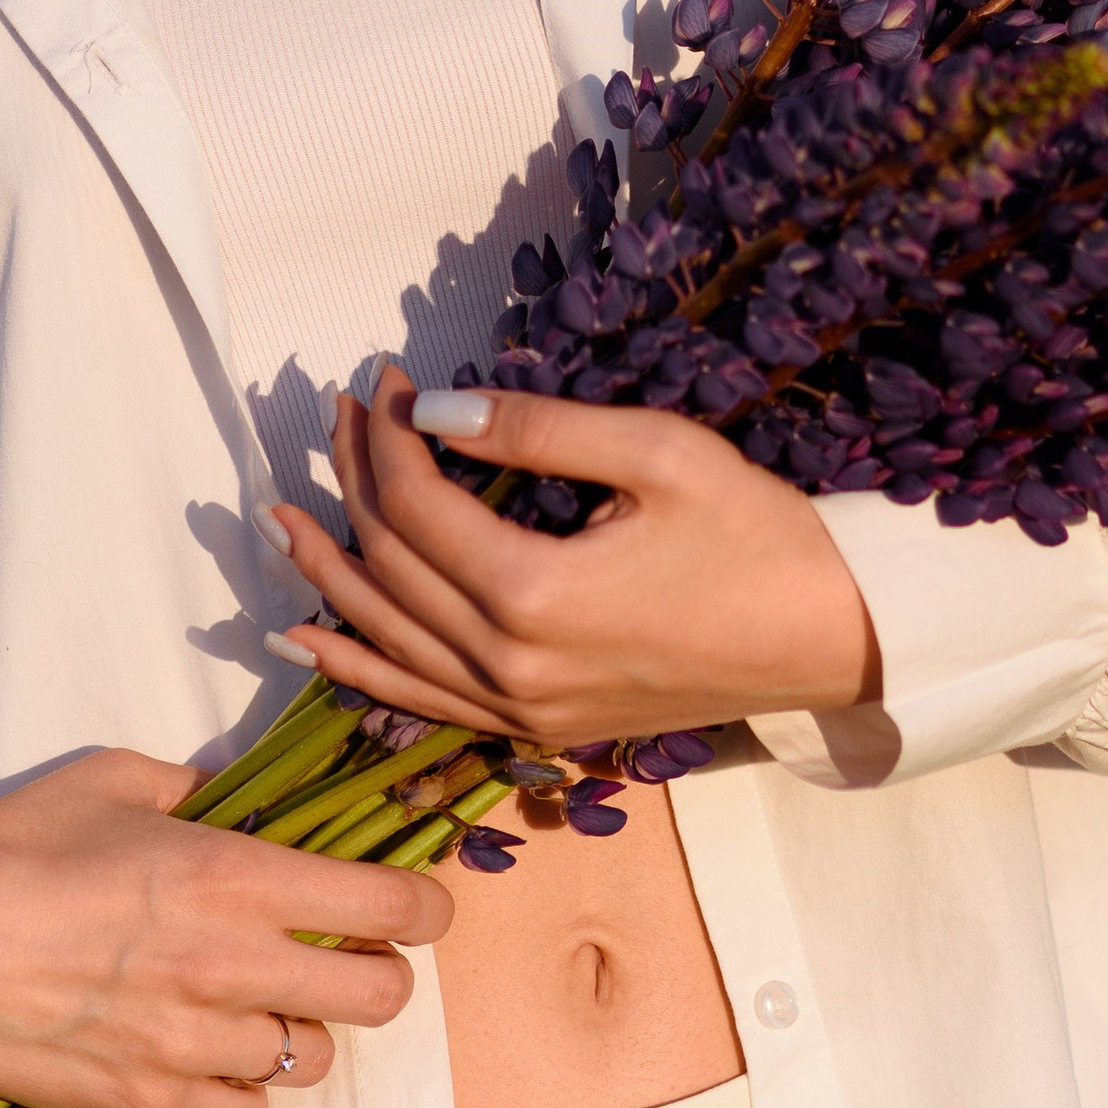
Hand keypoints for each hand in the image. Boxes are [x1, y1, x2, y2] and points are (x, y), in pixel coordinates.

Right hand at [0, 745, 451, 1107]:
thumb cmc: (15, 847)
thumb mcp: (115, 778)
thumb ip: (195, 786)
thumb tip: (231, 795)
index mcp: (230, 875)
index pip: (382, 903)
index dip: (426, 905)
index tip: (428, 904)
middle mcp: (229, 965)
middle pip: (378, 995)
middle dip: (383, 972)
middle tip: (351, 952)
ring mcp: (191, 1042)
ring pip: (315, 1059)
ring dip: (306, 1028)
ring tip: (264, 1001)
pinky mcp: (148, 1102)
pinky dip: (248, 1091)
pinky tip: (218, 1054)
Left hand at [264, 373, 883, 749]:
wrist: (826, 639)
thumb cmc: (755, 534)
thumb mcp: (658, 453)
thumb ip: (538, 430)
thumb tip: (436, 408)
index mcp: (536, 596)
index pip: (418, 506)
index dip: (386, 436)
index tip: (382, 377)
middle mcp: (511, 669)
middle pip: (391, 567)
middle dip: (353, 482)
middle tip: (340, 414)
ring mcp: (519, 711)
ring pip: (387, 641)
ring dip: (328, 573)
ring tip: (280, 518)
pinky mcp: (536, 729)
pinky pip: (418, 702)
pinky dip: (356, 666)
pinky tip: (310, 637)